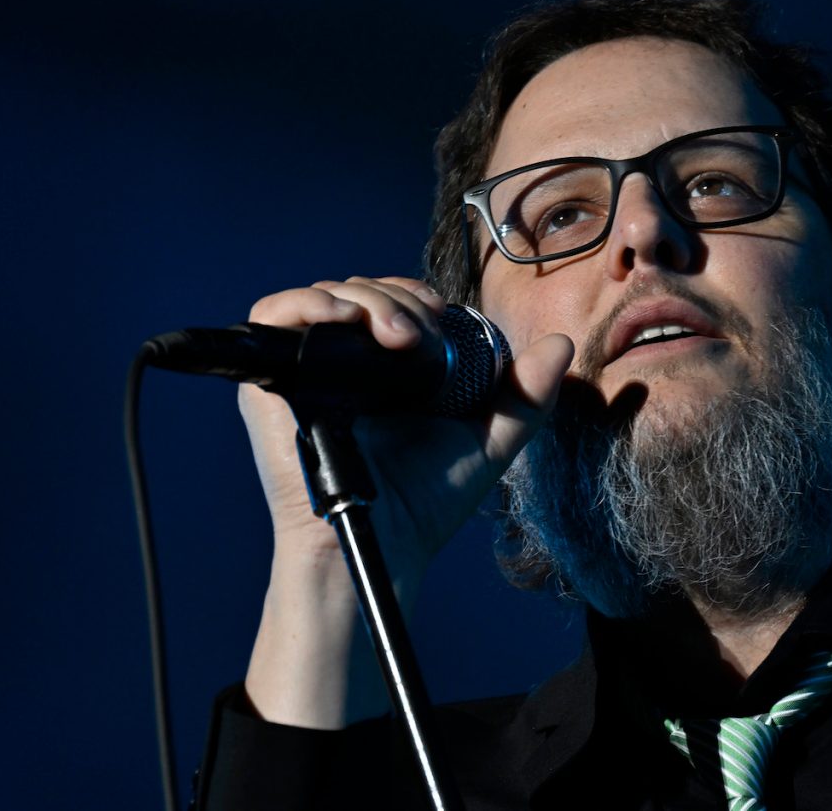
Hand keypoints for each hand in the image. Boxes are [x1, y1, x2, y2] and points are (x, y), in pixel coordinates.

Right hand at [239, 276, 571, 726]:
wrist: (382, 542)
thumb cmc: (428, 502)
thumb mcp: (489, 439)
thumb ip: (526, 397)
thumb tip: (561, 344)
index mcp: (386, 368)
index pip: (393, 299)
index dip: (416, 295)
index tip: (441, 318)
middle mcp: (344, 363)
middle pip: (361, 290)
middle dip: (396, 298)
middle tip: (420, 336)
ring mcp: (306, 369)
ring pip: (325, 296)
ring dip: (363, 298)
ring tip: (396, 336)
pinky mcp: (270, 383)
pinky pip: (270, 315)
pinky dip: (303, 303)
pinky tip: (341, 320)